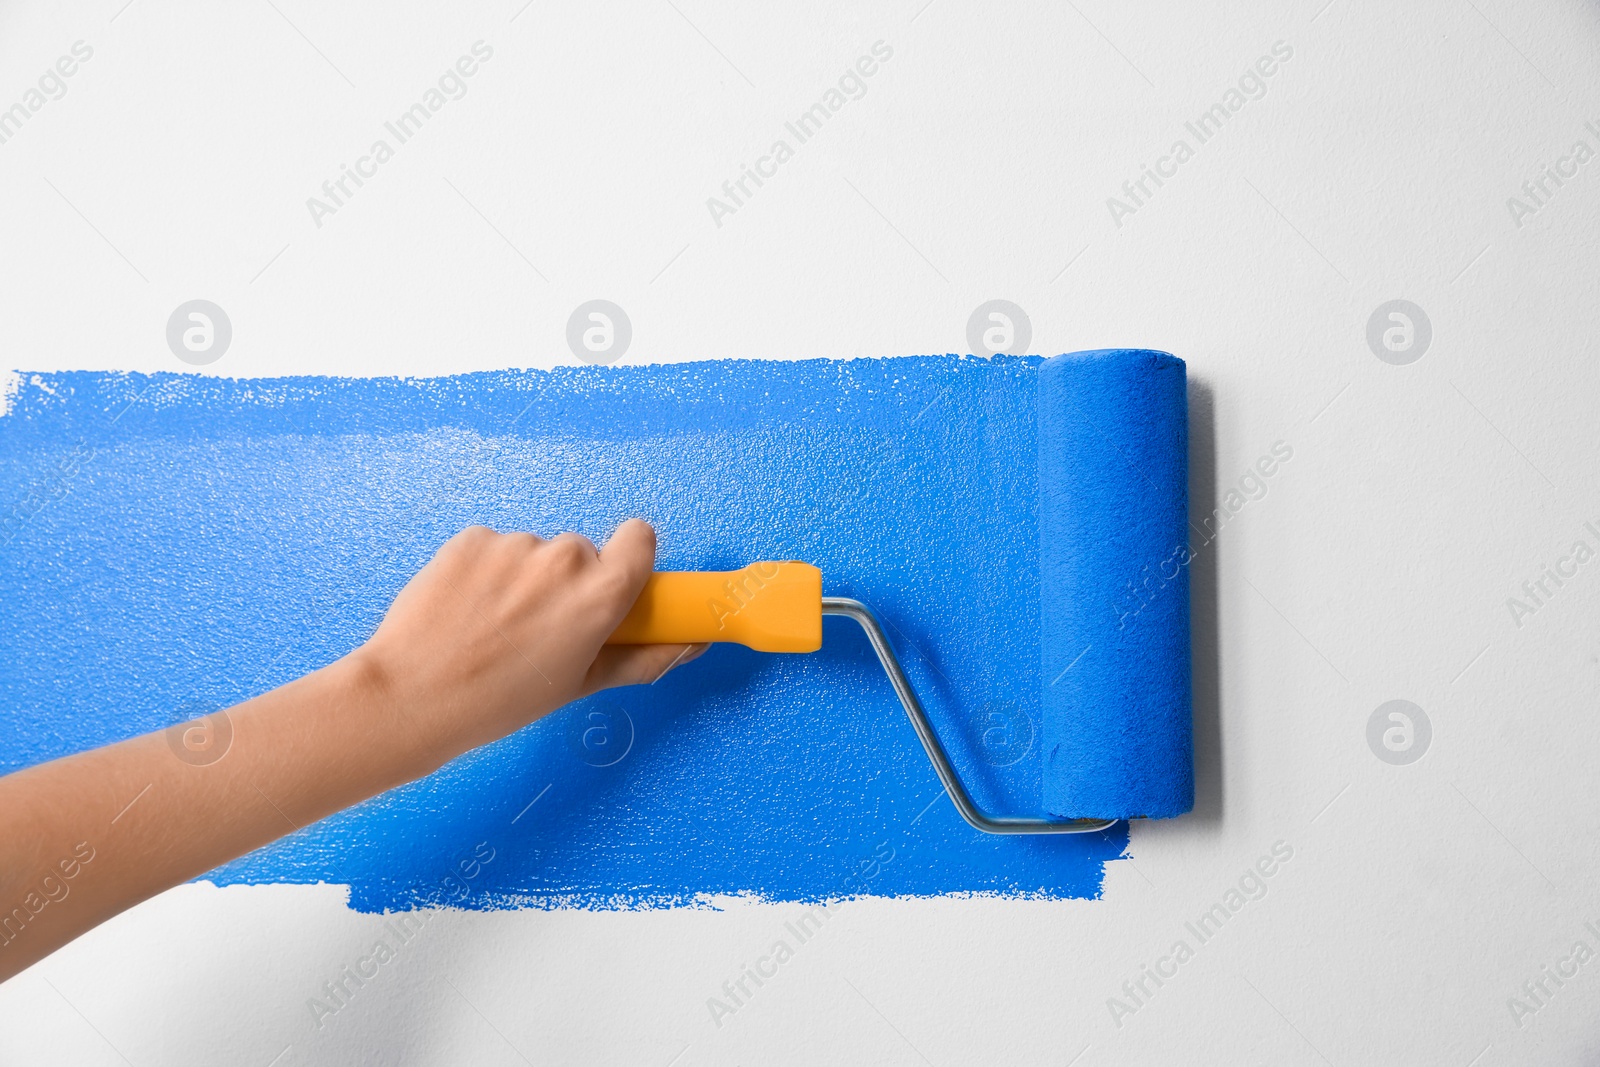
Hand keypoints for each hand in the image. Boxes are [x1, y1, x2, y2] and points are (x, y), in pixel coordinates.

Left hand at [356, 519, 705, 768]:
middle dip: (566, 583)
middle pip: (581, 553)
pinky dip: (484, 573)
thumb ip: (644, 659)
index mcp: (601, 594)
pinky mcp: (472, 538)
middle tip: (535, 630)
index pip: (640, 537)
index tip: (608, 585)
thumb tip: (690, 645)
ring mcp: (515, 544)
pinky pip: (493, 549)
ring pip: (533, 553)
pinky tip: (464, 611)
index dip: (628, 558)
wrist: (412, 696)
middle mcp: (564, 558)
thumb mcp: (580, 685)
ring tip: (490, 627)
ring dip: (521, 580)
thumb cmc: (500, 700)